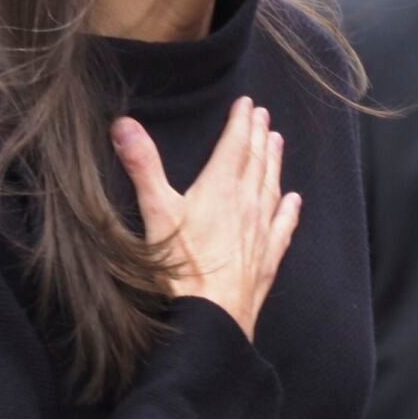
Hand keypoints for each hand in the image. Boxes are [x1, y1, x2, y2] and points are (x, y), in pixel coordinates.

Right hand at [111, 97, 301, 340]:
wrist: (211, 314)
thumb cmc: (180, 265)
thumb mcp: (155, 211)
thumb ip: (143, 166)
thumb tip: (124, 125)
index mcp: (220, 188)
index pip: (234, 146)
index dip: (241, 123)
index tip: (247, 104)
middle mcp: (246, 204)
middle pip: (256, 162)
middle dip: (259, 136)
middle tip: (264, 116)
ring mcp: (260, 232)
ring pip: (271, 187)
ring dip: (274, 163)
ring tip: (278, 143)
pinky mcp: (266, 258)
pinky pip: (282, 227)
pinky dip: (288, 210)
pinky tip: (293, 201)